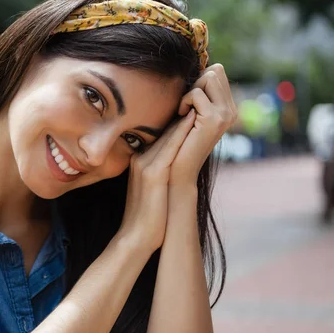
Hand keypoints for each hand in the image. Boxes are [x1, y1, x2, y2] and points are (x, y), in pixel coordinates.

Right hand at [117, 109, 195, 250]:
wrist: (135, 237)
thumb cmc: (147, 218)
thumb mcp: (151, 190)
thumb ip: (158, 174)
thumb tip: (173, 168)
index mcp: (139, 162)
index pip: (160, 137)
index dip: (176, 122)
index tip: (190, 107)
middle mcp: (140, 160)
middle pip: (163, 131)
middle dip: (180, 113)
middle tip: (197, 94)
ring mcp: (145, 166)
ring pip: (167, 135)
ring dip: (183, 117)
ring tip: (198, 99)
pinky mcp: (153, 175)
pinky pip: (170, 148)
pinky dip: (181, 132)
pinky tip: (193, 119)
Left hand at [171, 64, 237, 184]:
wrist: (179, 169)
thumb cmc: (177, 140)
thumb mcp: (189, 113)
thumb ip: (196, 94)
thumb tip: (190, 68)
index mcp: (227, 107)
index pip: (217, 72)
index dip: (198, 80)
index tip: (188, 100)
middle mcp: (231, 109)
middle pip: (215, 70)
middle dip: (195, 83)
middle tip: (186, 105)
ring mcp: (226, 114)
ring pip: (208, 77)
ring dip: (190, 91)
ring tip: (184, 111)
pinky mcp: (215, 119)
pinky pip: (196, 93)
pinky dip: (184, 102)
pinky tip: (181, 116)